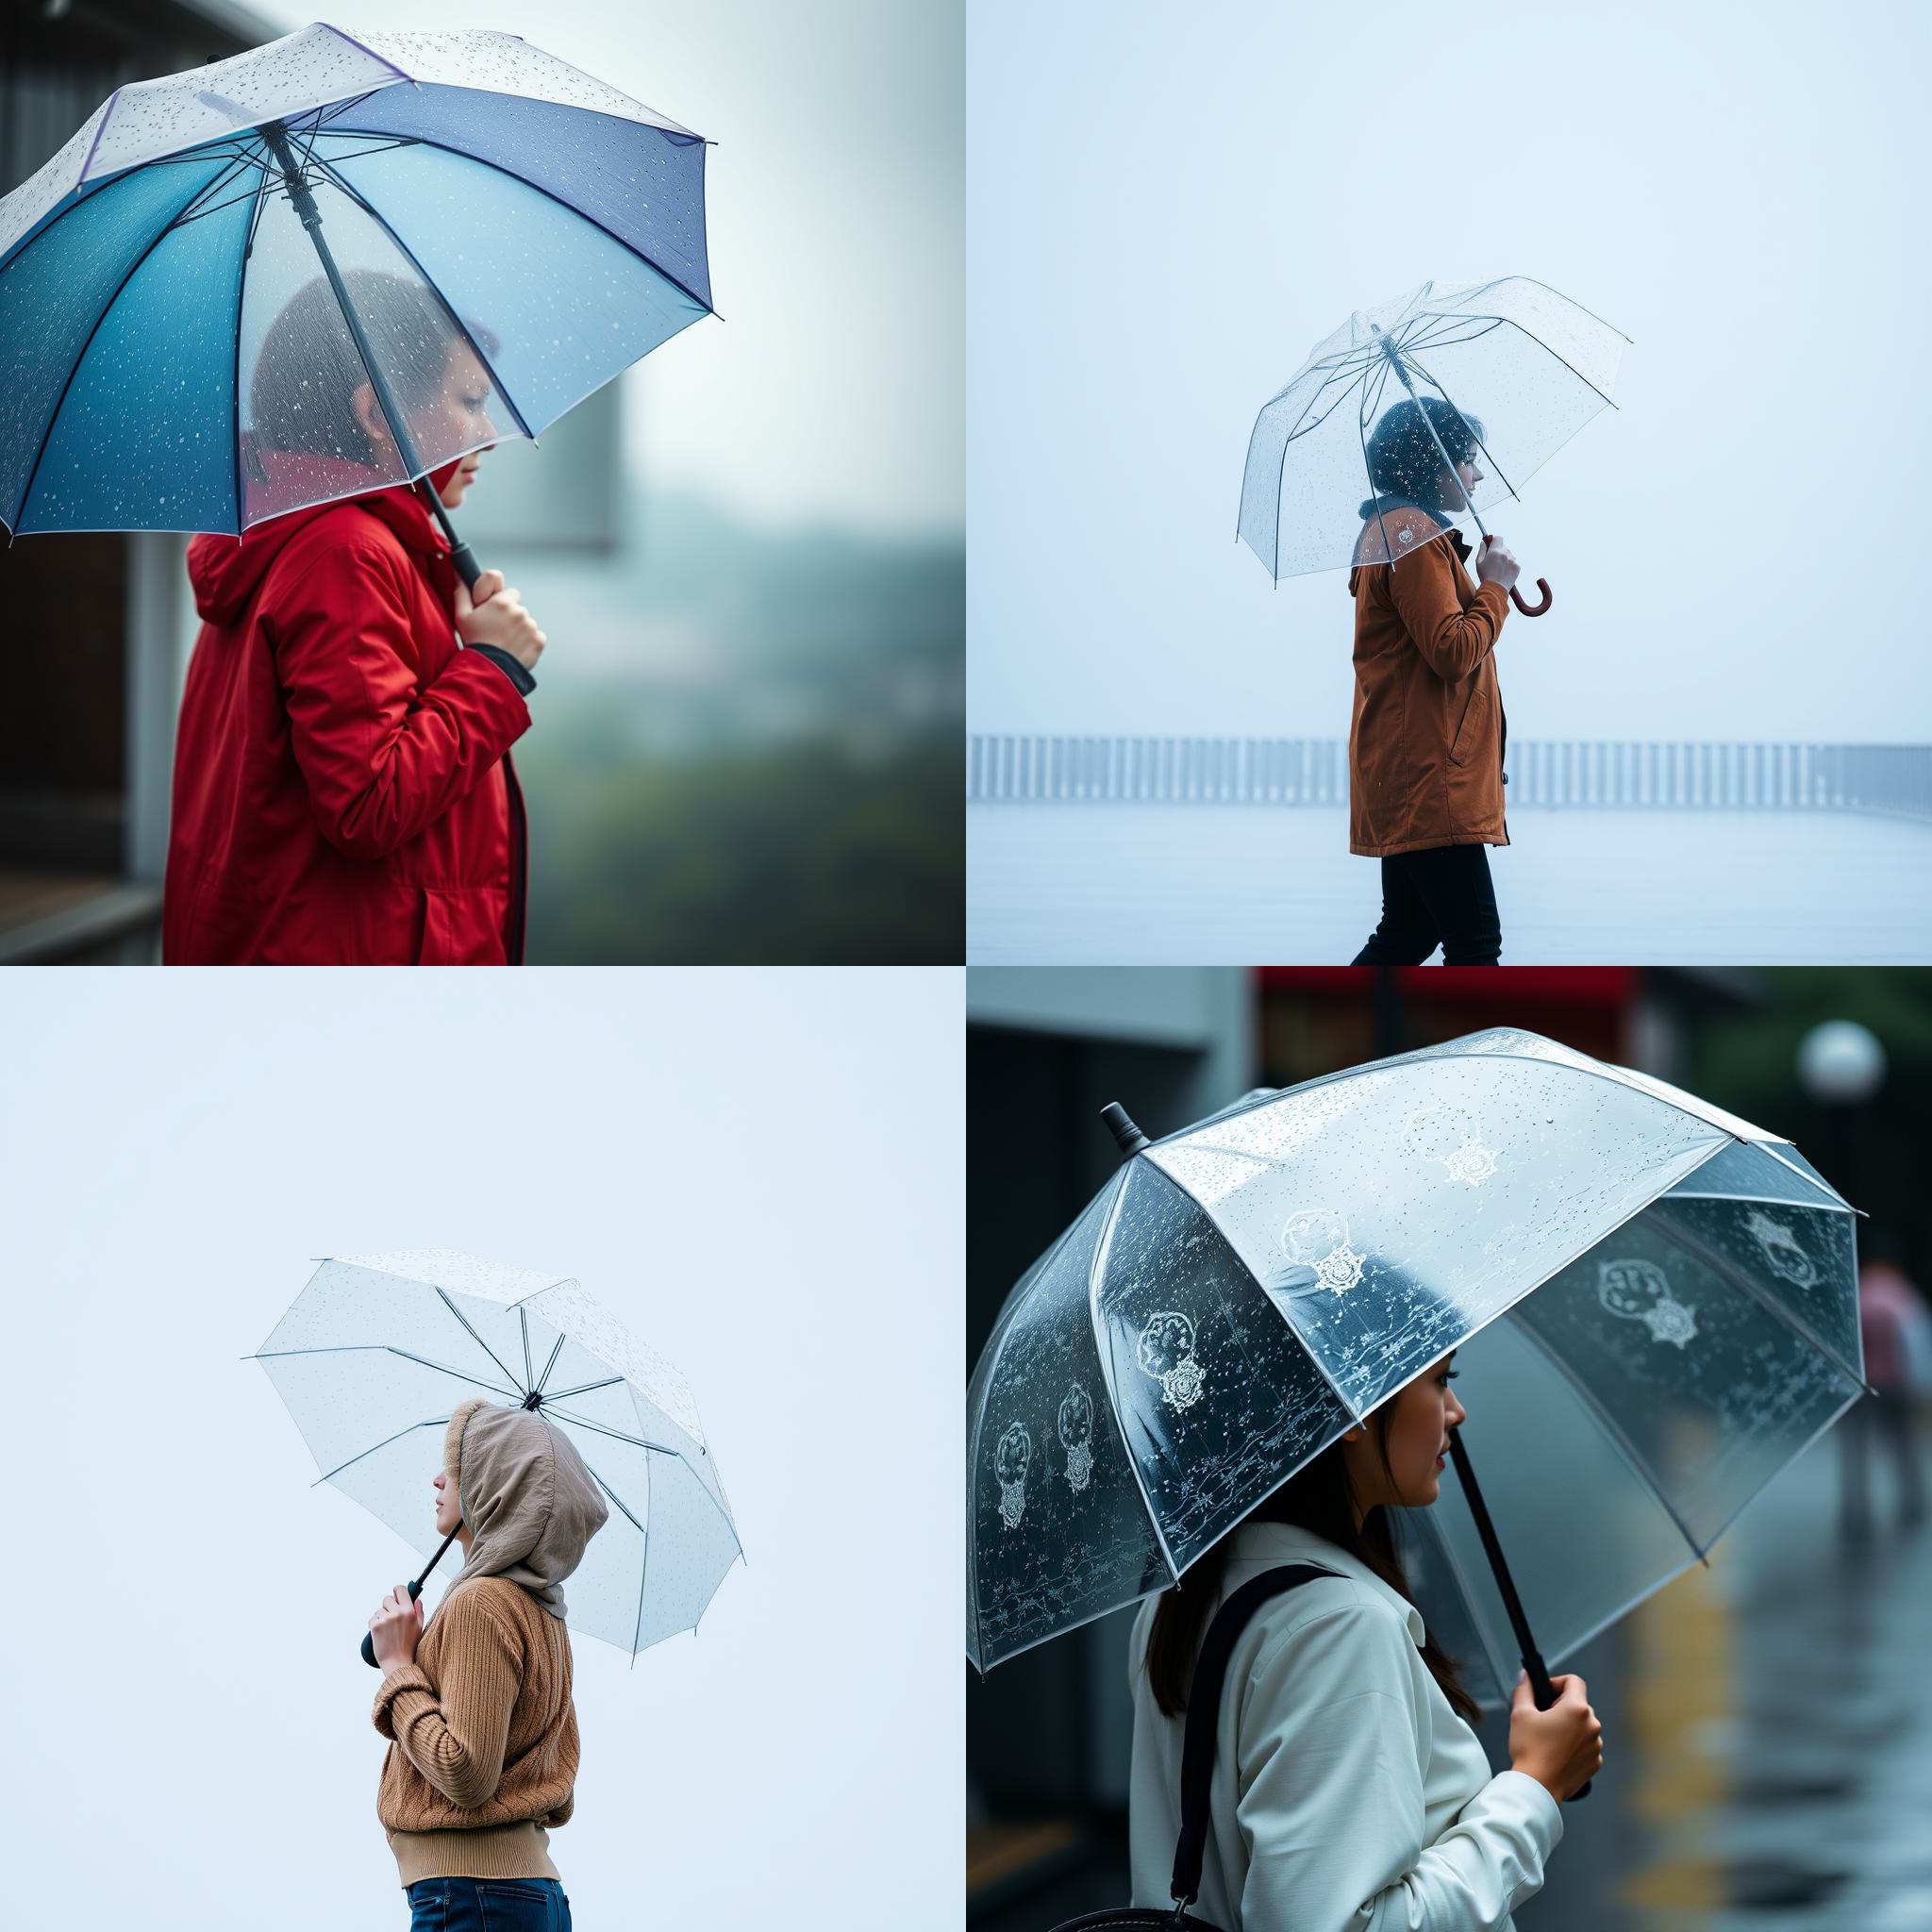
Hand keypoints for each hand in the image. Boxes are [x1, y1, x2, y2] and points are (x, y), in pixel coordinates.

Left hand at [369, 1582, 423, 1674]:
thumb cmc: (409, 1646)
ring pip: (379, 1610)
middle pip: (387, 1598)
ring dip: (381, 1617)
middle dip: (388, 1606)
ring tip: (387, 1630)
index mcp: (409, 1611)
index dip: (397, 1592)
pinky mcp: (375, 1627)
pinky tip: (380, 1634)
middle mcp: (398, 1613)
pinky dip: (374, 1625)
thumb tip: (417, 1599)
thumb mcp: (419, 1627)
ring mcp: (386, 1619)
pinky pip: (372, 1619)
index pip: (400, 1589)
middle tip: (391, 1619)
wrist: (398, 1663)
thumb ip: (419, 1611)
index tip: (396, 1596)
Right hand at [453, 568, 546, 671]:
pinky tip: (514, 649)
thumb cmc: (475, 643)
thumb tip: (461, 575)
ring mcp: (531, 626)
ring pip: (526, 622)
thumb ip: (463, 592)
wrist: (490, 670)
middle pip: (518, 607)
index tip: (495, 610)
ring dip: (518, 629)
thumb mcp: (461, 616)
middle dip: (509, 615)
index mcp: (502, 601)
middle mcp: (519, 611)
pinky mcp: (539, 640)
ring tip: (504, 642)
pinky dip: (527, 641)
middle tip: (497, 629)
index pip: (509, 590)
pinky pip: (535, 636)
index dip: (501, 600)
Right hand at [1476, 535, 1520, 591]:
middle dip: (1498, 551)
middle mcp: (1505, 553)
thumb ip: (1481, 550)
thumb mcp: (1478, 563)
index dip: (1494, 541)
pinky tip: (1503, 572)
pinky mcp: (1517, 566)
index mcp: (1495, 551)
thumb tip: (1483, 543)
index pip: (1498, 538)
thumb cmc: (1485, 577)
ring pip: (1509, 555)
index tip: (1491, 545)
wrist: (1495, 590)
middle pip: (1503, 547)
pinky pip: (1513, 562)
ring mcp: (1513, 560)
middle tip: (1493, 561)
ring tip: (1498, 569)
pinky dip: (1509, 565)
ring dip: (1504, 559)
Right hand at [1509, 1670, 1602, 1801]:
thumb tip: (1526, 1677)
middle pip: (1578, 1704)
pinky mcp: (1596, 1762)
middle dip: (1561, 1706)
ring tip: (1549, 1738)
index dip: (1557, 1682)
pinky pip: (1587, 1745)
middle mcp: (1592, 1725)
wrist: (1538, 1787)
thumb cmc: (1529, 1750)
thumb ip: (1525, 1689)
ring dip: (1569, 1726)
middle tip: (1542, 1718)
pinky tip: (1557, 1753)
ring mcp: (1596, 1746)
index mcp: (1576, 1709)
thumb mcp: (1520, 1713)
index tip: (1545, 1694)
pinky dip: (1575, 1745)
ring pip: (1583, 1725)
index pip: (1574, 1681)